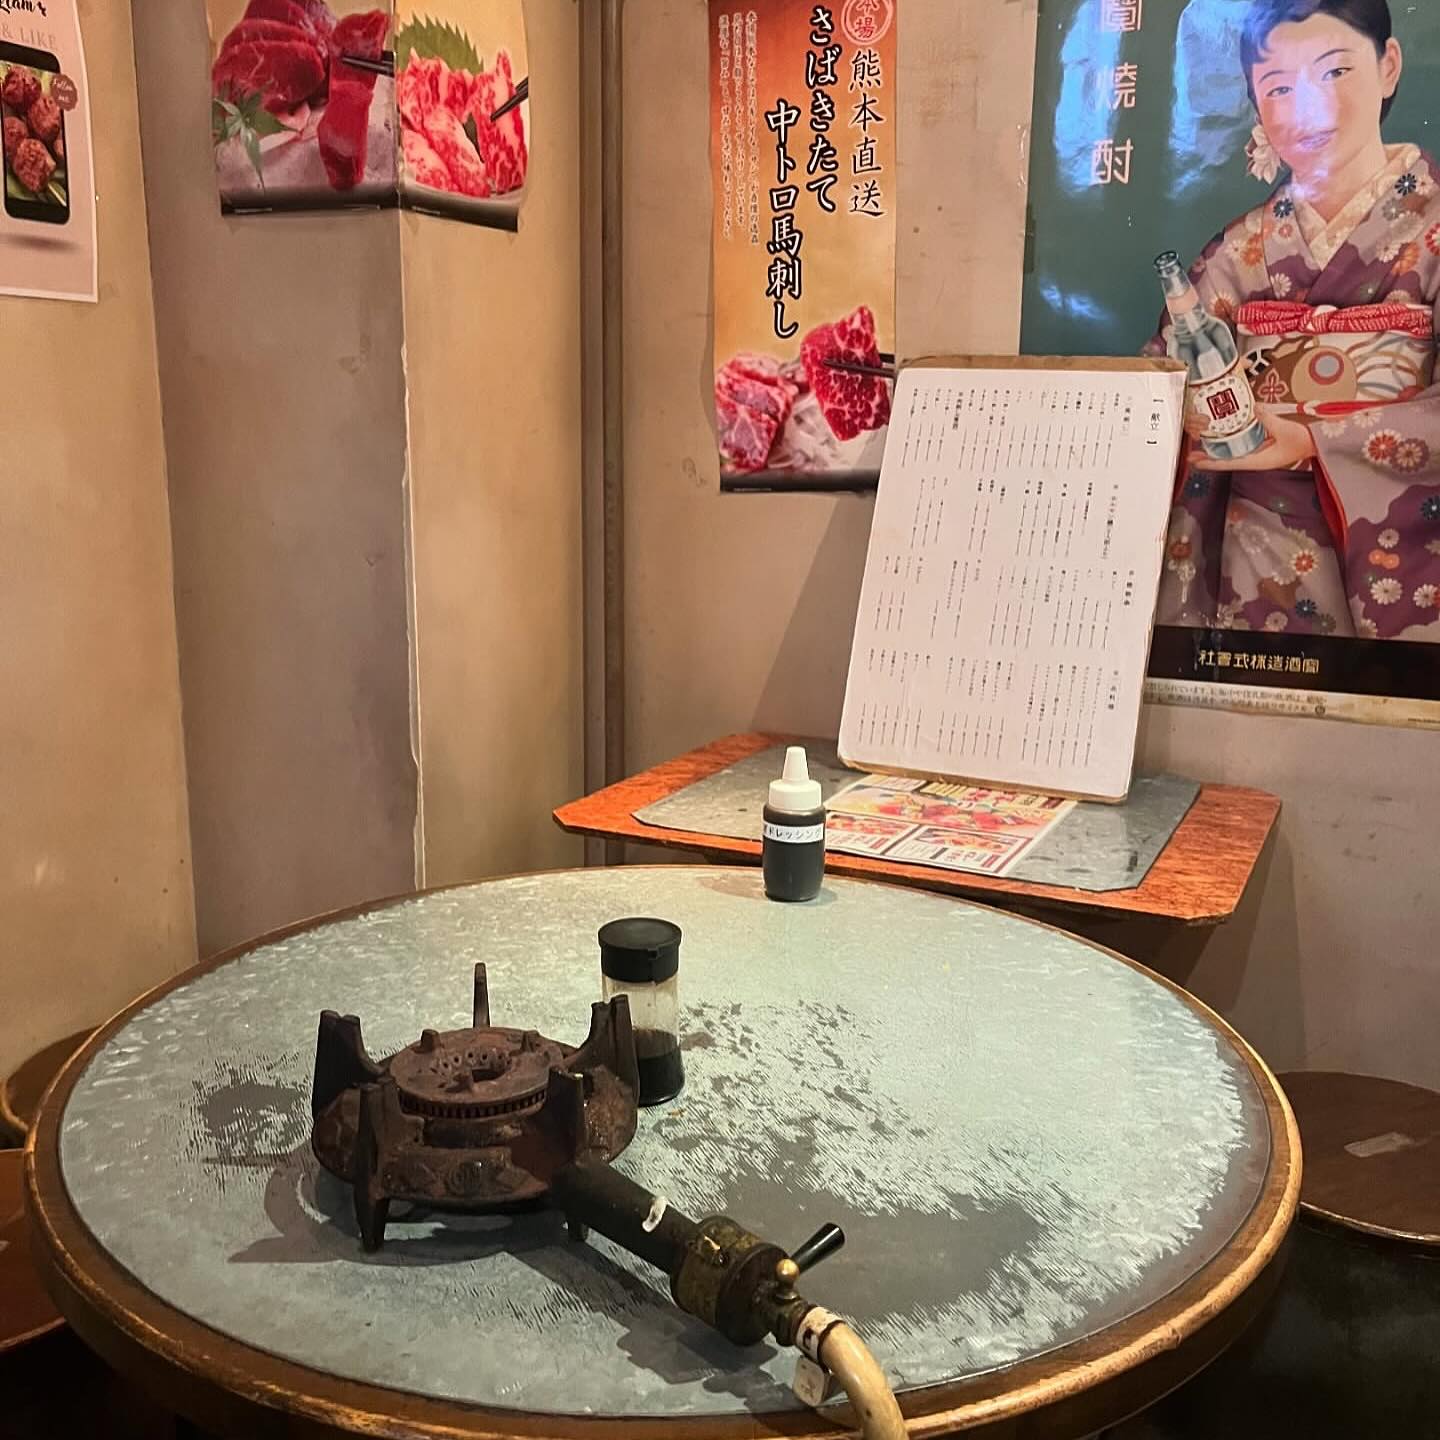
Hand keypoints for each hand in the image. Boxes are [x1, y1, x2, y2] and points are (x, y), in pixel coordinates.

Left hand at [1190, 406, 1316, 470]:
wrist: (1318, 442)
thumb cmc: (1304, 440)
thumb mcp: (1284, 429)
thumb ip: (1267, 418)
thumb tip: (1253, 408)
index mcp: (1258, 461)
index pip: (1229, 463)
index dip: (1211, 463)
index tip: (1196, 462)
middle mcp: (1255, 459)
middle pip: (1226, 459)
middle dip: (1208, 457)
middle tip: (1190, 454)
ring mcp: (1258, 452)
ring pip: (1232, 452)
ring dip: (1216, 449)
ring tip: (1200, 444)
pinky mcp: (1262, 445)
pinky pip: (1242, 444)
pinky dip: (1230, 441)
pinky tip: (1221, 435)